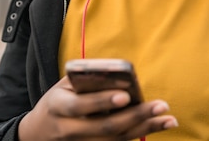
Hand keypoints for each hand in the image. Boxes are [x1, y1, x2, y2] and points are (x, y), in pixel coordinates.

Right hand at [18, 76, 177, 140]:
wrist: (39, 133)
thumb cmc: (58, 100)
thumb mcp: (64, 85)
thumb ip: (87, 79)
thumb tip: (119, 75)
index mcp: (57, 106)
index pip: (80, 106)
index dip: (103, 101)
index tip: (126, 95)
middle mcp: (68, 129)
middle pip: (105, 127)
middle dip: (135, 116)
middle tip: (161, 105)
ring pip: (115, 139)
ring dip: (145, 128)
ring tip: (169, 119)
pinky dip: (141, 134)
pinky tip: (160, 125)